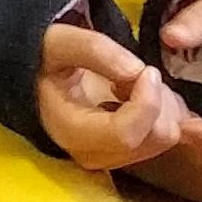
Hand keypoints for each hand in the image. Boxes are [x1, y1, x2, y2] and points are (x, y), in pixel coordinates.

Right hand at [36, 20, 183, 176]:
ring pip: (166, 137)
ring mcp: (115, 159)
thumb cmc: (45, 61)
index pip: (127, 134)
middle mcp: (96, 155)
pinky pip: (166, 136)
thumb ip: (95, 50)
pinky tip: (136, 95)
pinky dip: (163, 111)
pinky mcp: (129, 154)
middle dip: (157, 98)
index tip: (146, 70)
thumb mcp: (59, 43)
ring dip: (161, 102)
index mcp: (72, 132)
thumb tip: (138, 71)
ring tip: (130, 83)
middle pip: (156, 137)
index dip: (148, 101)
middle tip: (136, 73)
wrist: (35, 82)